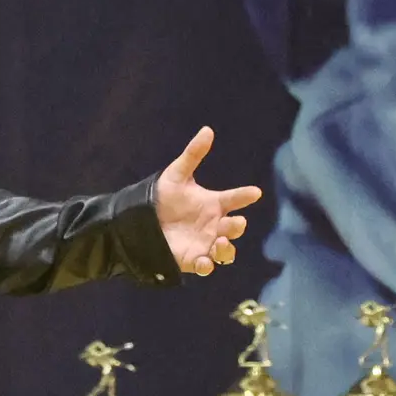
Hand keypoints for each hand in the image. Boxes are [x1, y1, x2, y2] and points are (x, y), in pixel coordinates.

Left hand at [155, 126, 262, 277]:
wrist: (141, 220)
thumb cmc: (164, 196)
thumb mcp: (177, 175)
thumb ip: (193, 154)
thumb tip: (207, 130)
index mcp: (214, 204)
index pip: (235, 199)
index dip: (245, 195)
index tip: (254, 192)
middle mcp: (215, 225)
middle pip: (234, 228)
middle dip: (237, 226)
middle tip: (236, 223)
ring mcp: (206, 243)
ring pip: (226, 251)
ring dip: (227, 249)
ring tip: (221, 243)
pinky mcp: (193, 259)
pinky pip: (205, 266)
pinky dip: (207, 265)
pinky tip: (204, 262)